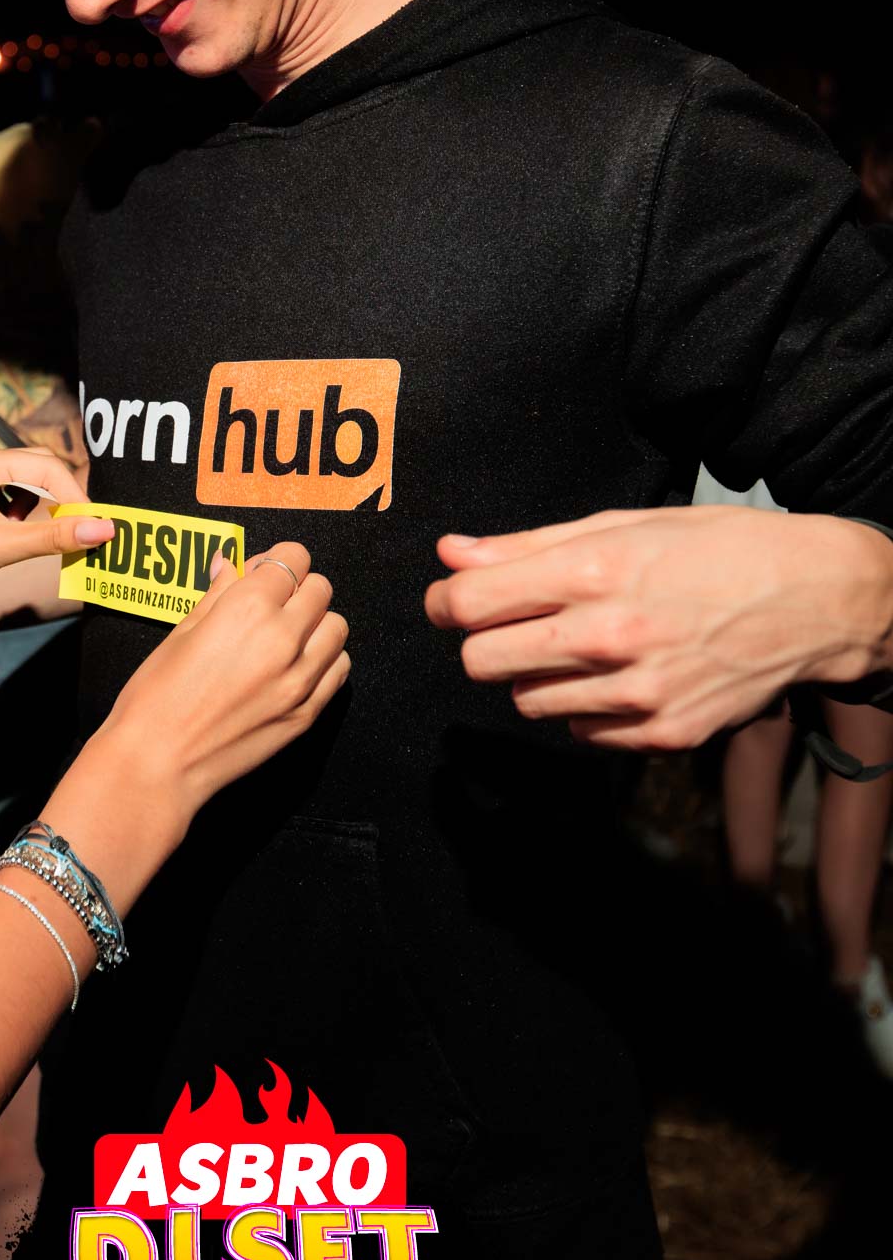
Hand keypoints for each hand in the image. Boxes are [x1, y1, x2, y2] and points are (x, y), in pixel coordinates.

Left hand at [0, 446, 113, 635]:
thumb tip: (106, 529)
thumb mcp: (1, 546)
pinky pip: (9, 503)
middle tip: (84, 529)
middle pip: (37, 469)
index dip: (74, 495)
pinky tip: (22, 539)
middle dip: (63, 498)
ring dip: (44, 510)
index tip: (95, 526)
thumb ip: (56, 536)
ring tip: (51, 537)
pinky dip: (26, 519)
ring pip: (24, 487)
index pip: (44, 466)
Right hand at [98, 541, 349, 823]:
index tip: (264, 575)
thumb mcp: (181, 631)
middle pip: (320, 588)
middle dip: (298, 589)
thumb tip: (232, 564)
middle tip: (272, 605)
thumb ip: (218, 593)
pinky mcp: (307, 712)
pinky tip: (296, 666)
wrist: (157, 763)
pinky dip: (324, 659)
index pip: (293, 558)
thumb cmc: (156, 696)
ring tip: (286, 637)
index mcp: (247, 608)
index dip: (278, 562)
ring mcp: (300, 678)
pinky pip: (339, 668)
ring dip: (316, 623)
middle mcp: (282, 638)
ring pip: (337, 626)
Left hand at [424, 507, 892, 751]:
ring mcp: (639, 693)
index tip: (450, 601)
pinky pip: (580, 731)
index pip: (469, 606)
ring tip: (582, 644)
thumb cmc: (712, 549)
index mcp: (595, 571)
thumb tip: (450, 554)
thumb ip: (526, 546)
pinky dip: (586, 707)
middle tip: (514, 625)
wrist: (814, 599)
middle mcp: (611, 635)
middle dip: (484, 643)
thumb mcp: (621, 525)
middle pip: (482, 662)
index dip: (445, 604)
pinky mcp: (665, 734)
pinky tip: (621, 674)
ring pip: (527, 702)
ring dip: (537, 676)